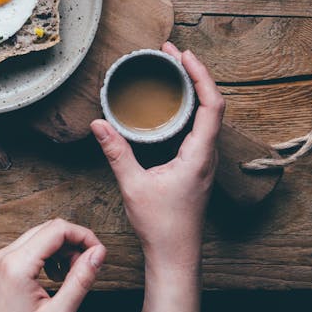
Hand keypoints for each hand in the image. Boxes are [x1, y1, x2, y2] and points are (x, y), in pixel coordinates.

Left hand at [0, 218, 105, 311]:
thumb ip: (81, 279)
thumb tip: (98, 253)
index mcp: (15, 265)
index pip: (57, 230)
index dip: (84, 236)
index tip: (99, 255)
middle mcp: (1, 257)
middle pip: (46, 230)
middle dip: (73, 243)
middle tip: (88, 268)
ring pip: (36, 238)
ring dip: (59, 250)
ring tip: (71, 277)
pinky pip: (25, 251)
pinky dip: (44, 257)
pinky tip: (54, 279)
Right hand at [91, 45, 223, 311]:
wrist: (176, 256)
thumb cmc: (161, 226)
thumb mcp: (133, 185)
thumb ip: (116, 152)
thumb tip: (99, 123)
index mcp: (199, 155)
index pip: (211, 104)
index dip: (200, 75)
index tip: (182, 55)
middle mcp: (208, 155)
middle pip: (212, 103)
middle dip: (193, 74)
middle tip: (170, 55)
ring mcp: (205, 162)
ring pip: (207, 116)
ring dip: (193, 91)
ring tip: (171, 71)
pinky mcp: (197, 168)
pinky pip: (199, 129)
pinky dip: (188, 109)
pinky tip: (170, 106)